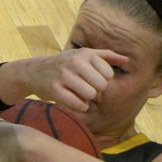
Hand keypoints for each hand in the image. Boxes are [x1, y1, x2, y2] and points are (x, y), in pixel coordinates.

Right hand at [6, 47, 129, 112]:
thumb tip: (126, 60)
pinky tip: (74, 101)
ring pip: (90, 95)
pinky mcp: (55, 90)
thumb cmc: (64, 63)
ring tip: (79, 95)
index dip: (103, 81)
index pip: (109, 74)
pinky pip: (78, 104)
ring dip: (87, 100)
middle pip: (101, 86)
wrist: (34, 71)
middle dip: (95, 91)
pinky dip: (80, 107)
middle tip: (85, 89)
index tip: (91, 80)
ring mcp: (64, 76)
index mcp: (86, 54)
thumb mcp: (84, 54)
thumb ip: (106, 56)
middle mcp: (75, 62)